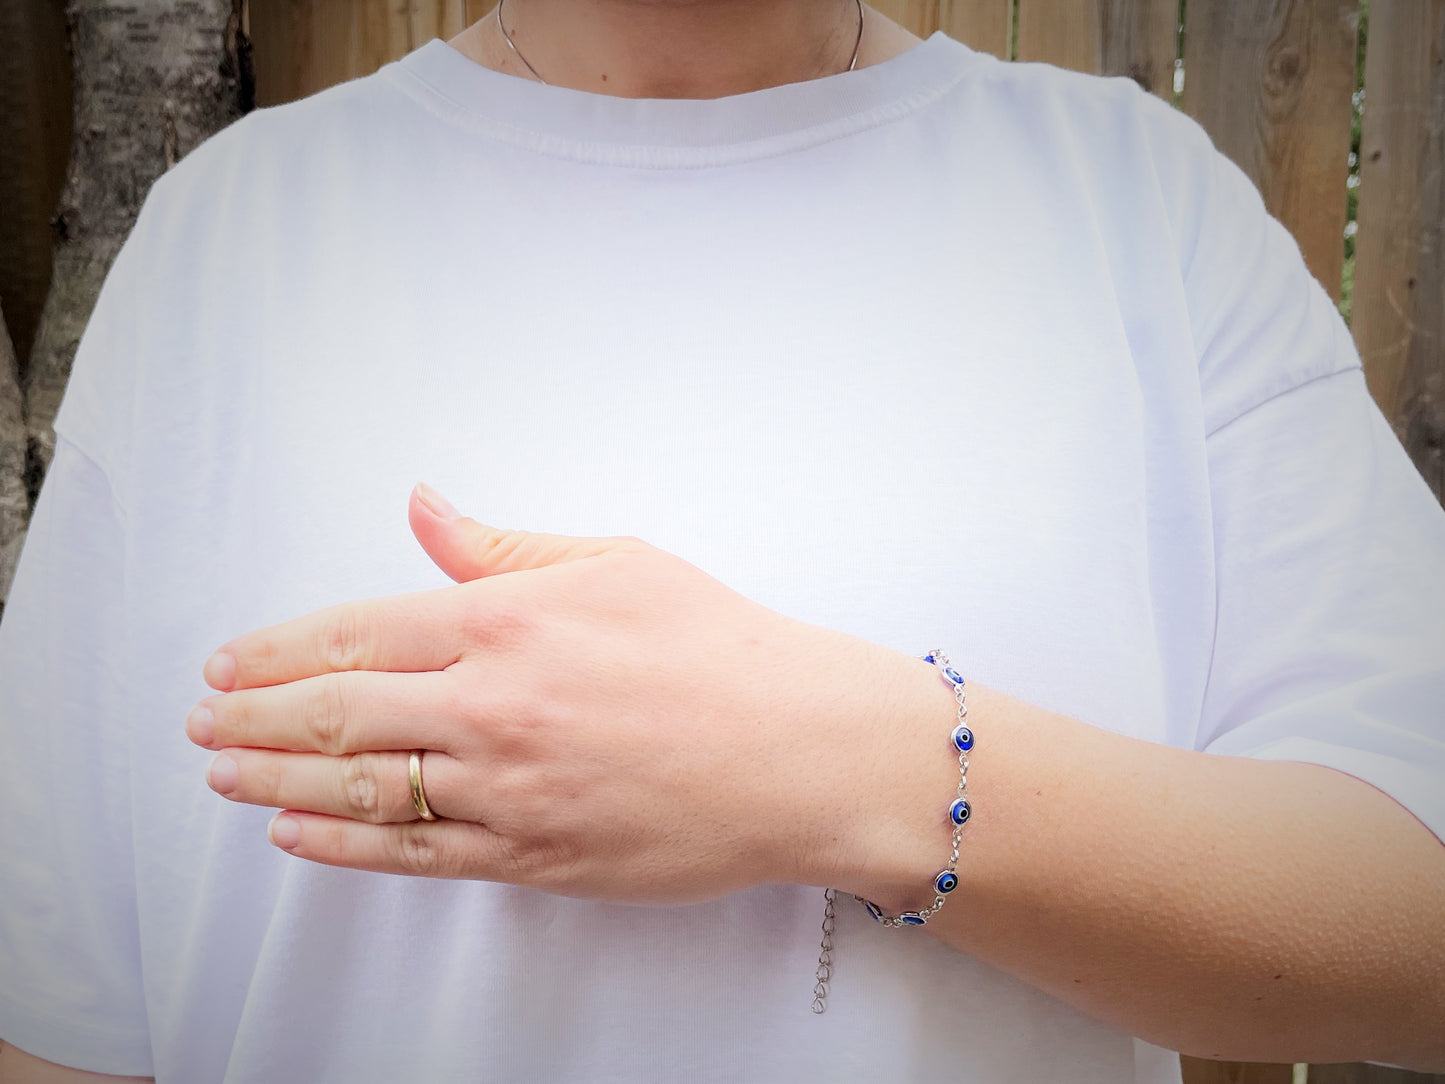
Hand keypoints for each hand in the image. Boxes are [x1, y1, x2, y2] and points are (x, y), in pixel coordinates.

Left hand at [185, 484, 945, 904]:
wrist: (802, 751)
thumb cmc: (723, 650)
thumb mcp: (616, 563)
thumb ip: (503, 546)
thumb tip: (425, 507)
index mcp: (509, 621)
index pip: (354, 634)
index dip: (275, 650)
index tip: (228, 660)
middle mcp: (494, 706)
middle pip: (333, 715)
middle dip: (249, 718)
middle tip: (200, 718)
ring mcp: (510, 790)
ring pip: (358, 789)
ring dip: (272, 781)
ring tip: (221, 772)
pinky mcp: (533, 855)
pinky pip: (413, 855)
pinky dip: (341, 845)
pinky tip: (296, 833)